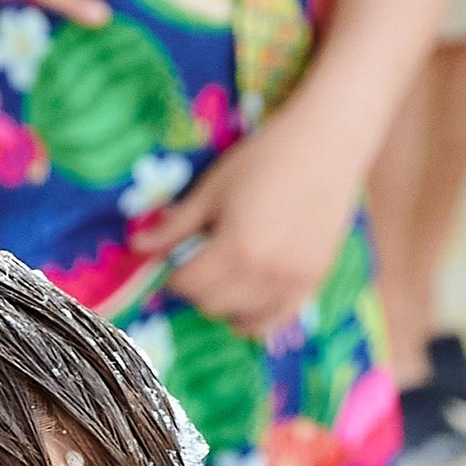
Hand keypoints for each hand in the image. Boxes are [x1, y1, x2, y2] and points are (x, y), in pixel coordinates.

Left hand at [133, 100, 362, 339]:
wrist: (328, 143)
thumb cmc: (266, 157)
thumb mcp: (214, 188)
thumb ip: (177, 225)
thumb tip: (138, 247)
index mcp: (235, 247)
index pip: (189, 284)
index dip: (174, 276)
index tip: (173, 264)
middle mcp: (264, 273)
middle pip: (212, 303)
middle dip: (197, 288)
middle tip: (198, 266)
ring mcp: (291, 282)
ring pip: (241, 317)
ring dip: (224, 303)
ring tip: (224, 278)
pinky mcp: (312, 282)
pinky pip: (275, 321)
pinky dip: (254, 318)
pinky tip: (244, 303)